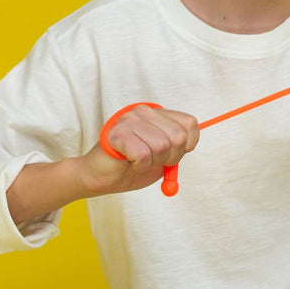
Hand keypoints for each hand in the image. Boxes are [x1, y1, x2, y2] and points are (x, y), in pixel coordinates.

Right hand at [78, 103, 199, 194]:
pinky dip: (140, 166)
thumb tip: (190, 144)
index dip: (188, 145)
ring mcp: (130, 120)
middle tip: (154, 161)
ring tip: (138, 161)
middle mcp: (144, 111)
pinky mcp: (118, 134)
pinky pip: (143, 155)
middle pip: (178, 137)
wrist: (99, 177)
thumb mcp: (162, 157)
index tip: (173, 155)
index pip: (190, 123)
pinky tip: (129, 163)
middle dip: (171, 158)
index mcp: (157, 114)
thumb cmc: (130, 166)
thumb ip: (178, 149)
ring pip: (161, 146)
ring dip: (153, 163)